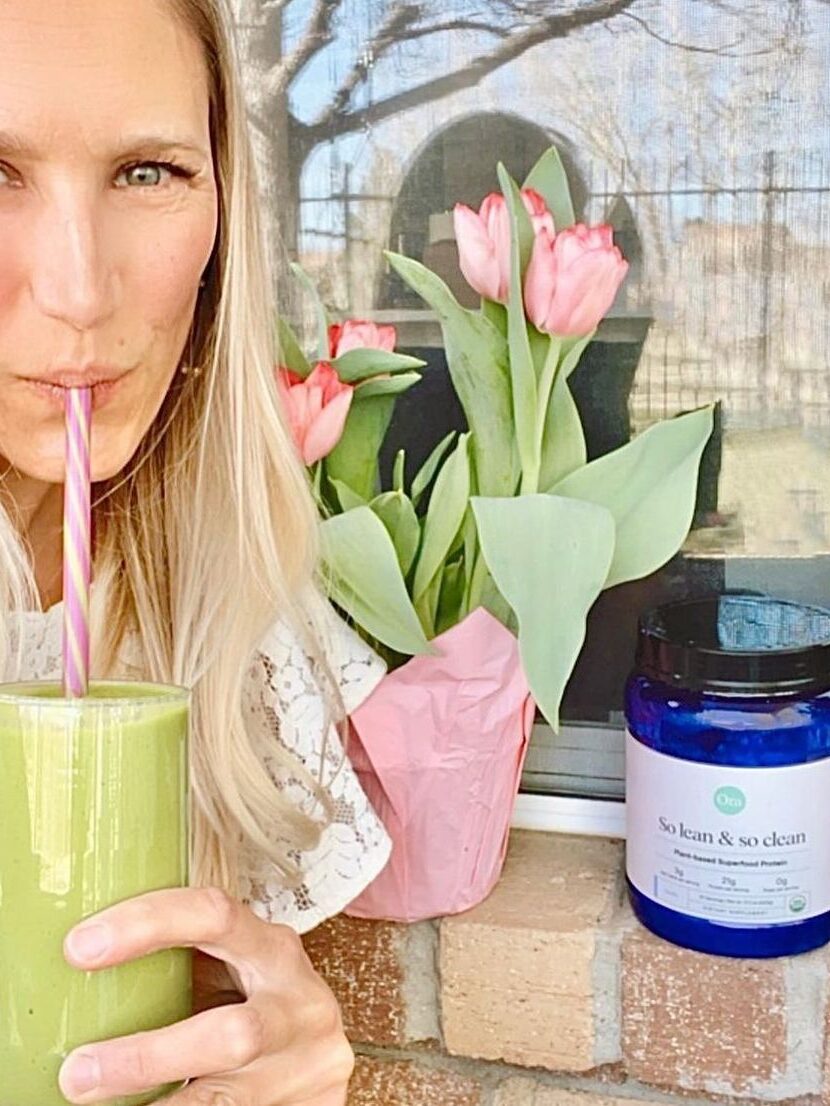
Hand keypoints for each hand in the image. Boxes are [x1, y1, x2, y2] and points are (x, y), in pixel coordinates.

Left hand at [58, 887, 353, 1104]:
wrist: (313, 1054)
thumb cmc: (253, 1000)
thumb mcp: (228, 970)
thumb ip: (178, 964)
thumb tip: (69, 966)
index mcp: (272, 948)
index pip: (215, 915)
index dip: (147, 925)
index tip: (79, 947)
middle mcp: (299, 1002)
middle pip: (233, 1033)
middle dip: (147, 1058)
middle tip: (77, 1072)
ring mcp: (308, 1064)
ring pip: (227, 1100)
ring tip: (94, 1103)